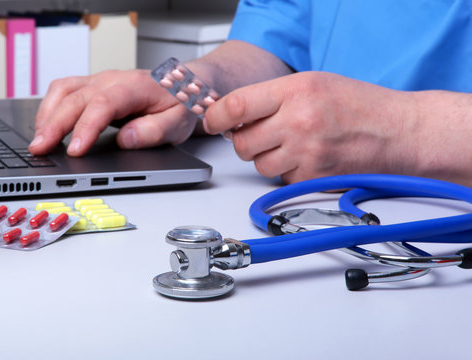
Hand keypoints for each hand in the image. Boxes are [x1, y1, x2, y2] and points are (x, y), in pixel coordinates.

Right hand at [29, 69, 197, 155]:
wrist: (183, 84)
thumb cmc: (179, 103)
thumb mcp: (178, 122)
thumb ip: (154, 131)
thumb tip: (126, 140)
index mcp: (135, 87)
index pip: (103, 104)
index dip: (86, 127)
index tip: (75, 150)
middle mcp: (113, 79)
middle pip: (75, 97)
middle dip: (54, 124)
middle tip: (39, 149)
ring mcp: (100, 80)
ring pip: (63, 90)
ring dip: (47, 114)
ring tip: (38, 141)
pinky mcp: (92, 85)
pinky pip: (64, 90)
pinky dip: (50, 108)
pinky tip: (46, 126)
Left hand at [203, 71, 423, 182]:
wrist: (400, 133)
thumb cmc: (360, 105)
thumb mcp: (313, 84)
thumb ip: (273, 98)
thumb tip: (234, 116)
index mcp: (295, 91)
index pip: (235, 107)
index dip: (215, 117)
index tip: (212, 121)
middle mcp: (298, 122)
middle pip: (242, 144)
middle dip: (244, 142)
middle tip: (261, 135)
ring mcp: (306, 154)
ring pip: (259, 166)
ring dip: (268, 158)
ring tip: (294, 145)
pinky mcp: (314, 179)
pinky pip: (282, 180)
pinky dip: (290, 173)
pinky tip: (310, 159)